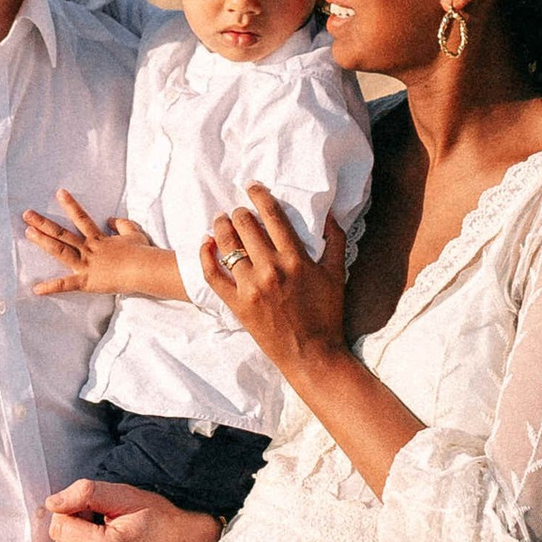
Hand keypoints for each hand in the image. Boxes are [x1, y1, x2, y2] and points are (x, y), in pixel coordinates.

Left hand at [21, 191, 182, 299]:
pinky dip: (51, 288)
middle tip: (27, 214)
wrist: (144, 269)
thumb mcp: (133, 233)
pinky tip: (36, 289)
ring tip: (28, 232)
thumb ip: (122, 224)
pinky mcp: (87, 281)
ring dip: (43, 242)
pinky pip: (67, 284)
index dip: (70, 205)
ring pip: (60, 251)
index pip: (81, 218)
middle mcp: (89, 249)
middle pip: (62, 233)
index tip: (59, 193)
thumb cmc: (141, 252)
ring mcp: (86, 264)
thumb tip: (110, 219)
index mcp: (99, 238)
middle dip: (44, 223)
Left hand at [199, 184, 347, 378]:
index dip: (259, 196)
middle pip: (246, 226)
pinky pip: (212, 274)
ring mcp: (250, 287)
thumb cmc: (327, 315)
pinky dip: (205, 256)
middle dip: (240, 212)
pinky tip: (205, 243)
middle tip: (238, 211)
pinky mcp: (236, 304)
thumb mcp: (336, 275)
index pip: (272, 216)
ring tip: (221, 220)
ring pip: (227, 245)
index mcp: (296, 259)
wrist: (312, 355)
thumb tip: (331, 214)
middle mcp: (271, 269)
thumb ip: (335, 241)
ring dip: (221, 227)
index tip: (252, 187)